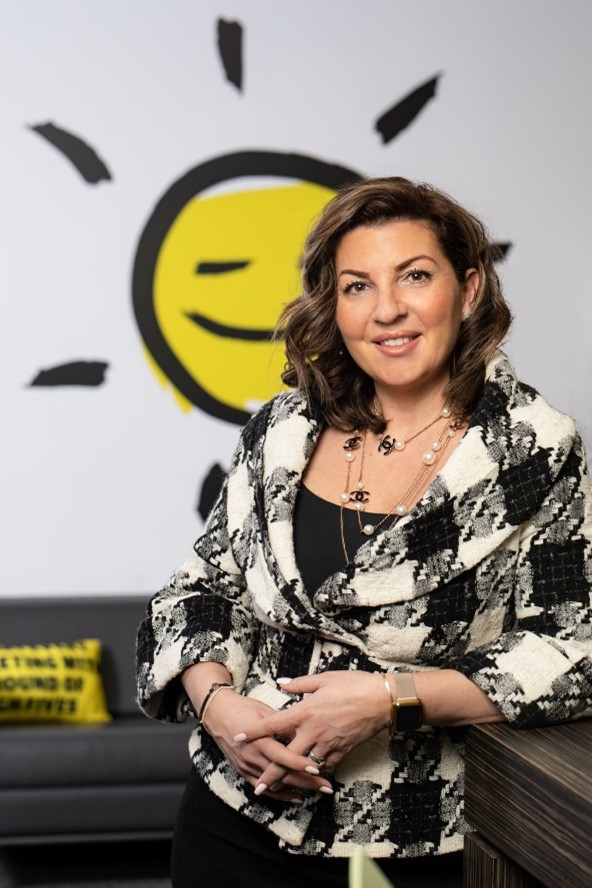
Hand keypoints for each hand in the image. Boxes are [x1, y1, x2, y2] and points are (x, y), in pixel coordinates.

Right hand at [202, 689, 332, 802]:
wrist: (218, 715)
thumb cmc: (244, 709)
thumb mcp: (266, 712)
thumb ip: (284, 726)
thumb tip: (304, 735)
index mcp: (259, 740)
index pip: (282, 756)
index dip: (299, 763)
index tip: (317, 769)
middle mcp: (253, 757)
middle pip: (283, 775)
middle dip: (307, 782)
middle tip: (327, 786)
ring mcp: (248, 767)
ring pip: (276, 785)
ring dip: (298, 789)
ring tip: (319, 792)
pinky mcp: (244, 773)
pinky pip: (265, 789)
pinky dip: (282, 794)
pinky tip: (298, 797)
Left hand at [233, 671, 390, 793]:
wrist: (382, 700)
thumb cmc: (353, 685)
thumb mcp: (324, 679)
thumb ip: (299, 684)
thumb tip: (281, 683)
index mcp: (305, 711)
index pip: (273, 724)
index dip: (253, 732)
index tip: (237, 738)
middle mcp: (313, 731)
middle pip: (286, 758)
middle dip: (270, 774)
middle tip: (257, 787)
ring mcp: (328, 744)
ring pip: (304, 767)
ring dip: (290, 779)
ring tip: (278, 789)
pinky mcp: (342, 752)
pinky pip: (324, 767)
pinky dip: (315, 774)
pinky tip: (308, 779)